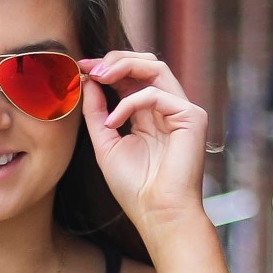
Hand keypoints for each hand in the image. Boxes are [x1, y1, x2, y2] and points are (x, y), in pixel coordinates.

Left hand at [78, 50, 210, 238]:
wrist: (157, 214)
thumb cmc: (135, 187)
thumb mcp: (106, 143)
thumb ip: (97, 112)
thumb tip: (88, 80)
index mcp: (150, 113)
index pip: (131, 76)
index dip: (106, 66)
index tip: (80, 66)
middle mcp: (168, 107)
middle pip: (146, 62)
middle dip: (114, 59)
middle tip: (89, 67)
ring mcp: (182, 110)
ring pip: (155, 67)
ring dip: (122, 66)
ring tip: (98, 76)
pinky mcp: (192, 117)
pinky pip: (155, 94)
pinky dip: (128, 103)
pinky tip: (113, 122)